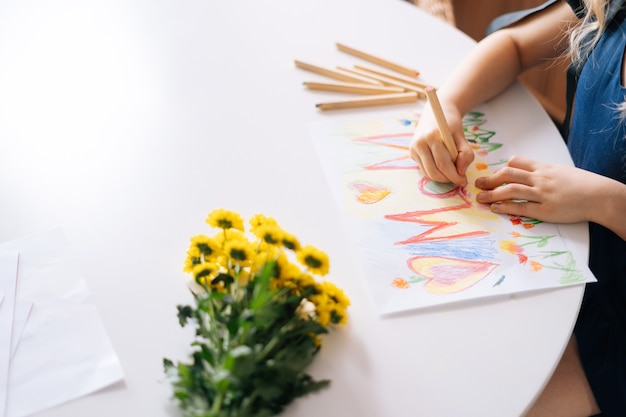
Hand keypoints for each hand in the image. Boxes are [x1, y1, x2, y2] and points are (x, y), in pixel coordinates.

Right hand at [410, 100, 474, 186]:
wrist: (436, 112)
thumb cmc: (451, 124)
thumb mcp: (462, 137)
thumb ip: (465, 154)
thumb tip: (461, 172)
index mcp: (432, 136)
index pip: (443, 164)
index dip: (454, 176)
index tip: (464, 181)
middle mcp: (420, 143)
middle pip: (434, 171)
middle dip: (448, 179)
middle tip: (459, 179)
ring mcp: (414, 148)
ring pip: (428, 173)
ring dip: (441, 177)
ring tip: (452, 173)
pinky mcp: (412, 152)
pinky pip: (424, 169)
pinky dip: (435, 172)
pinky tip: (443, 167)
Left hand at [475, 155, 597, 223]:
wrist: (601, 196)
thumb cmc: (583, 184)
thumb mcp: (561, 171)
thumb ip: (543, 172)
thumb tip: (528, 173)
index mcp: (544, 168)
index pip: (516, 162)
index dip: (502, 168)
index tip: (494, 175)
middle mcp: (541, 179)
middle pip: (509, 174)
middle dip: (491, 179)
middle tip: (478, 184)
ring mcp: (543, 194)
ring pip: (511, 190)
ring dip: (492, 194)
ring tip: (480, 198)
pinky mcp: (546, 210)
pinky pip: (521, 207)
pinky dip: (506, 207)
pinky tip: (495, 207)